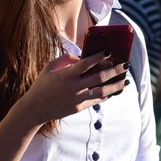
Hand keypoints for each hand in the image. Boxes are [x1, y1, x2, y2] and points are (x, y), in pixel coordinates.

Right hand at [13, 51, 128, 127]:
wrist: (35, 109)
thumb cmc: (41, 85)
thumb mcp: (49, 67)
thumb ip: (65, 59)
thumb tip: (82, 57)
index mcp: (66, 74)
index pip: (86, 63)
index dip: (99, 56)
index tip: (109, 51)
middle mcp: (73, 86)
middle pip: (99, 77)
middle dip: (115, 70)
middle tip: (125, 64)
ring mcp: (77, 98)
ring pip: (102, 92)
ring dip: (116, 85)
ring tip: (125, 81)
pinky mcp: (78, 108)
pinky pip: (96, 100)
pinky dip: (106, 95)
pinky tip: (113, 91)